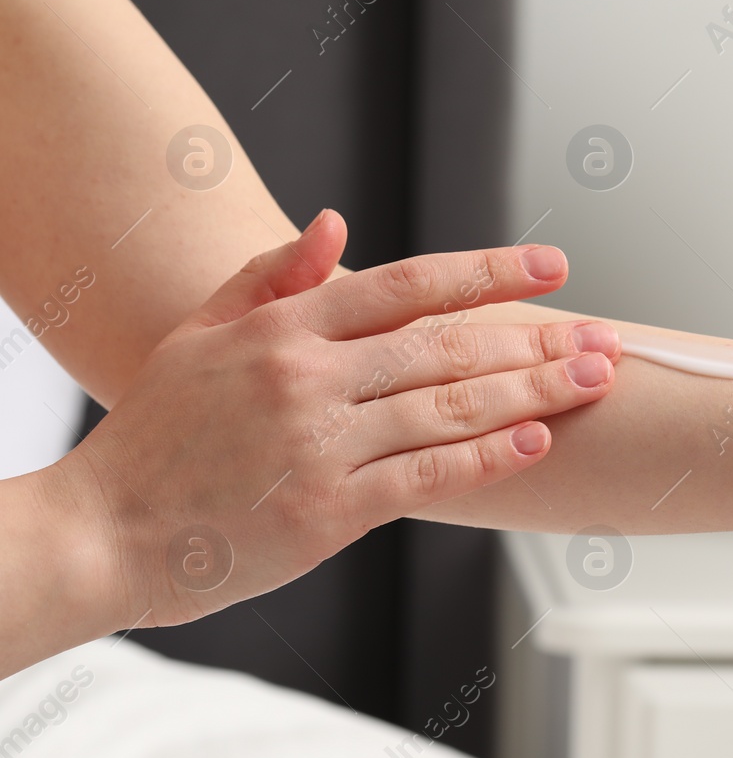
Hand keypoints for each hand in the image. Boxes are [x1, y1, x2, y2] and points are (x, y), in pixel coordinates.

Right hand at [47, 210, 621, 632]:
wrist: (103, 534)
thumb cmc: (155, 435)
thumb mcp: (199, 336)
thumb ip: (270, 276)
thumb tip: (338, 223)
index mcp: (282, 327)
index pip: (407, 285)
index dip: (487, 272)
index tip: (552, 266)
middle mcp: (308, 378)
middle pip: (447, 346)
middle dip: (535, 338)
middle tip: (603, 336)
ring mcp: (320, 446)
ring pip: (449, 407)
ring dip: (532, 392)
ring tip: (593, 380)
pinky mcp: (328, 513)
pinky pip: (425, 477)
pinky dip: (485, 458)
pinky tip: (536, 442)